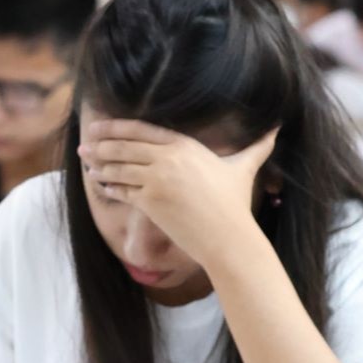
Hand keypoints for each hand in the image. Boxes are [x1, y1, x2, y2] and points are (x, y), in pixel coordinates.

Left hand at [80, 119, 277, 268]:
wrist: (227, 236)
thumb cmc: (235, 203)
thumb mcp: (244, 168)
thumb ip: (257, 147)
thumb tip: (277, 128)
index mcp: (185, 145)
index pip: (141, 130)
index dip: (116, 127)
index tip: (100, 126)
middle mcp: (168, 159)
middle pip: (123, 146)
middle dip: (100, 145)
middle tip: (84, 146)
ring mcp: (156, 180)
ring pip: (118, 168)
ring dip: (99, 165)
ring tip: (87, 164)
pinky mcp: (149, 201)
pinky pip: (121, 190)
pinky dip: (108, 186)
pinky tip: (100, 184)